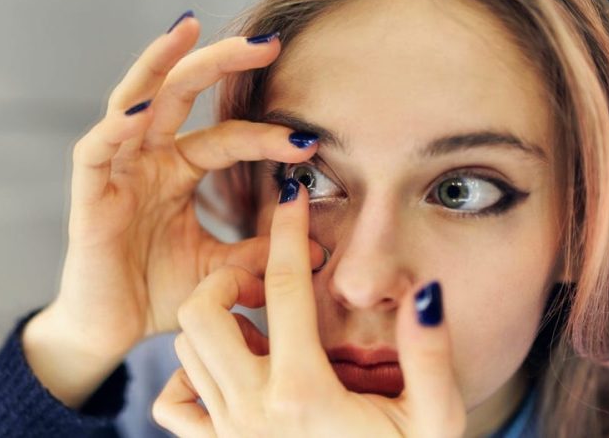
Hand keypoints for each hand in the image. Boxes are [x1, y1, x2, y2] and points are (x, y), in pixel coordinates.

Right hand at [23, 14, 322, 405]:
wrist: (111, 332)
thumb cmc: (158, 294)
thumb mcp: (218, 270)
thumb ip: (258, 253)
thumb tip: (317, 246)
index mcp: (178, 170)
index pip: (227, 137)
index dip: (266, 135)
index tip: (309, 140)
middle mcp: (148, 159)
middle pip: (181, 93)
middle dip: (220, 62)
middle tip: (267, 42)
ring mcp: (116, 170)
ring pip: (133, 101)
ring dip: (159, 65)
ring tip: (188, 28)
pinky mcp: (87, 193)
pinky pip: (96, 149)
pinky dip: (114, 126)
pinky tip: (140, 107)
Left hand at [152, 179, 466, 437]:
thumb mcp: (434, 421)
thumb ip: (430, 358)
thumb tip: (422, 294)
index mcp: (303, 392)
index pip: (285, 286)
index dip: (290, 231)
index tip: (294, 195)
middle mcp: (252, 408)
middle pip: (201, 312)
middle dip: (227, 279)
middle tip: (265, 284)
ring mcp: (226, 432)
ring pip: (185, 349)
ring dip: (215, 326)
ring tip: (261, 331)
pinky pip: (173, 403)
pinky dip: (187, 378)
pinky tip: (228, 374)